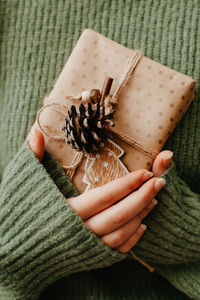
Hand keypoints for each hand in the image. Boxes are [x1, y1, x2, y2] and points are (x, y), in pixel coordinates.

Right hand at [29, 129, 172, 252]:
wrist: (17, 253)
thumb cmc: (22, 214)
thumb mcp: (26, 184)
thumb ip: (34, 158)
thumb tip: (35, 132)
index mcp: (67, 211)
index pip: (104, 196)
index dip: (127, 184)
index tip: (145, 172)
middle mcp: (80, 231)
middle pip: (118, 215)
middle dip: (142, 198)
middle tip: (159, 182)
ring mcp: (86, 247)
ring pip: (121, 234)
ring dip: (141, 216)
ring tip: (154, 199)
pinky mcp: (90, 258)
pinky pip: (116, 252)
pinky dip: (132, 240)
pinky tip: (142, 226)